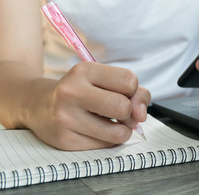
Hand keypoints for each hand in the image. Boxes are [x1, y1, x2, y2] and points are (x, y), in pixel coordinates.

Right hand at [27, 62, 150, 150]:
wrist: (39, 104)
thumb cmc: (81, 91)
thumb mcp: (103, 80)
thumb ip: (134, 92)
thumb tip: (141, 115)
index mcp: (84, 71)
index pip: (129, 80)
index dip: (133, 90)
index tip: (124, 93)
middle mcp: (72, 92)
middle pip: (123, 107)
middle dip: (128, 113)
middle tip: (119, 112)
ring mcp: (66, 117)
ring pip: (119, 132)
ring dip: (122, 130)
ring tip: (110, 123)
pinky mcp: (65, 140)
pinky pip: (105, 145)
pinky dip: (108, 140)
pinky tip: (95, 131)